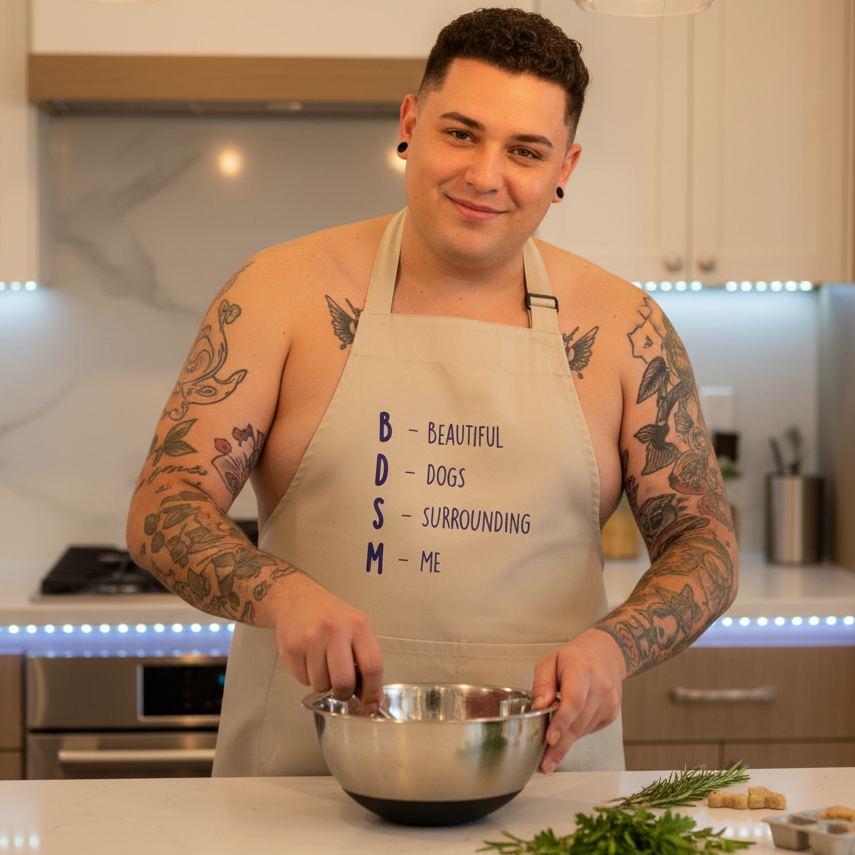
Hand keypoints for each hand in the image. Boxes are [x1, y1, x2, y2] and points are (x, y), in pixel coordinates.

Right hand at [268, 573, 384, 712]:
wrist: (298, 599)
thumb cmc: (332, 616)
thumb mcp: (357, 628)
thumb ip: (366, 660)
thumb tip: (371, 698)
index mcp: (358, 625)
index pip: (372, 667)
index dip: (373, 692)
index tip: (371, 704)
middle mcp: (335, 630)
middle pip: (344, 682)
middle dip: (345, 693)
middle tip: (343, 688)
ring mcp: (311, 639)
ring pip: (322, 686)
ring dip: (325, 683)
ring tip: (324, 662)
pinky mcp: (291, 649)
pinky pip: (304, 681)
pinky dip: (309, 677)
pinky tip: (310, 659)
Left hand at [531, 629, 625, 774]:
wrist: (605, 654)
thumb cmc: (574, 658)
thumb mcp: (550, 661)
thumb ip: (542, 684)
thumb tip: (538, 708)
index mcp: (581, 670)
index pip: (574, 700)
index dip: (561, 722)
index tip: (550, 739)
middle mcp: (600, 687)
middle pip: (579, 721)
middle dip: (560, 745)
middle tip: (545, 764)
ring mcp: (609, 702)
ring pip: (584, 729)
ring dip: (566, 742)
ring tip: (548, 754)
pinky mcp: (612, 714)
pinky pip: (590, 729)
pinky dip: (576, 734)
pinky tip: (566, 731)